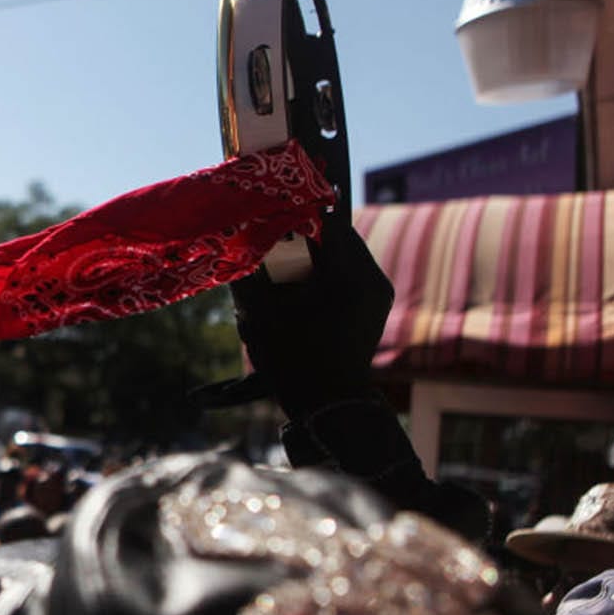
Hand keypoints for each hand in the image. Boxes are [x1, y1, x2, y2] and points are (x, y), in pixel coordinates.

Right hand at [227, 219, 392, 418]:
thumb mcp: (260, 314)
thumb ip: (249, 271)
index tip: (267, 206)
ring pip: (340, 253)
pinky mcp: (374, 305)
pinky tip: (296, 284)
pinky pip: (347, 273)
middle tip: (268, 235)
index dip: (294, 210)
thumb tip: (235, 238)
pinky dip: (322, 271)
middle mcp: (372, 278)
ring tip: (279, 262)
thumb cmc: (292, 362)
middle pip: (334, 235)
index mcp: (350, 276)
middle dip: (300, 233)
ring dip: (311, 252)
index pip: (325, 220)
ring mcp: (378, 292)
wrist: (328, 408)